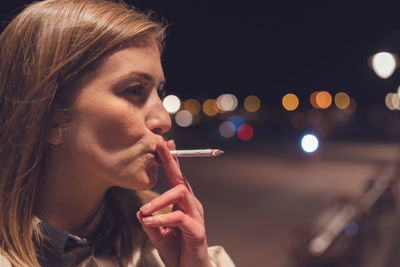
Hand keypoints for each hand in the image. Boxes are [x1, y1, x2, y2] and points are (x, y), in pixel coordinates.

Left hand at [137, 139, 211, 266]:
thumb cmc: (177, 250)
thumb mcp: (158, 234)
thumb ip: (150, 223)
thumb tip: (140, 212)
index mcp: (183, 203)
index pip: (177, 178)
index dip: (171, 160)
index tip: (164, 143)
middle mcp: (191, 205)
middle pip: (181, 178)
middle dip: (170, 160)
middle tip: (159, 146)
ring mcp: (196, 216)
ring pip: (180, 194)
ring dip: (160, 200)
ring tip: (146, 210)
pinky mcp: (196, 230)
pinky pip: (179, 218)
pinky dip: (163, 218)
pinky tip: (150, 221)